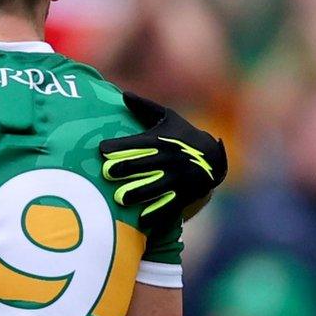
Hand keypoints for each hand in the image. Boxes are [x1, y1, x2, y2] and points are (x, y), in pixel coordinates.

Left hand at [99, 91, 226, 221]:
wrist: (214, 157)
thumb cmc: (182, 136)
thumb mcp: (168, 118)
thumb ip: (144, 107)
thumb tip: (123, 93)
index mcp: (161, 140)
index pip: (137, 143)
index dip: (119, 146)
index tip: (102, 150)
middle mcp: (169, 159)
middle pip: (144, 164)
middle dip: (125, 168)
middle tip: (106, 173)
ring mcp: (178, 178)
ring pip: (155, 186)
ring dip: (138, 193)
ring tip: (120, 198)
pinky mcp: (185, 194)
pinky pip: (169, 205)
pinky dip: (156, 214)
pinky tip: (141, 222)